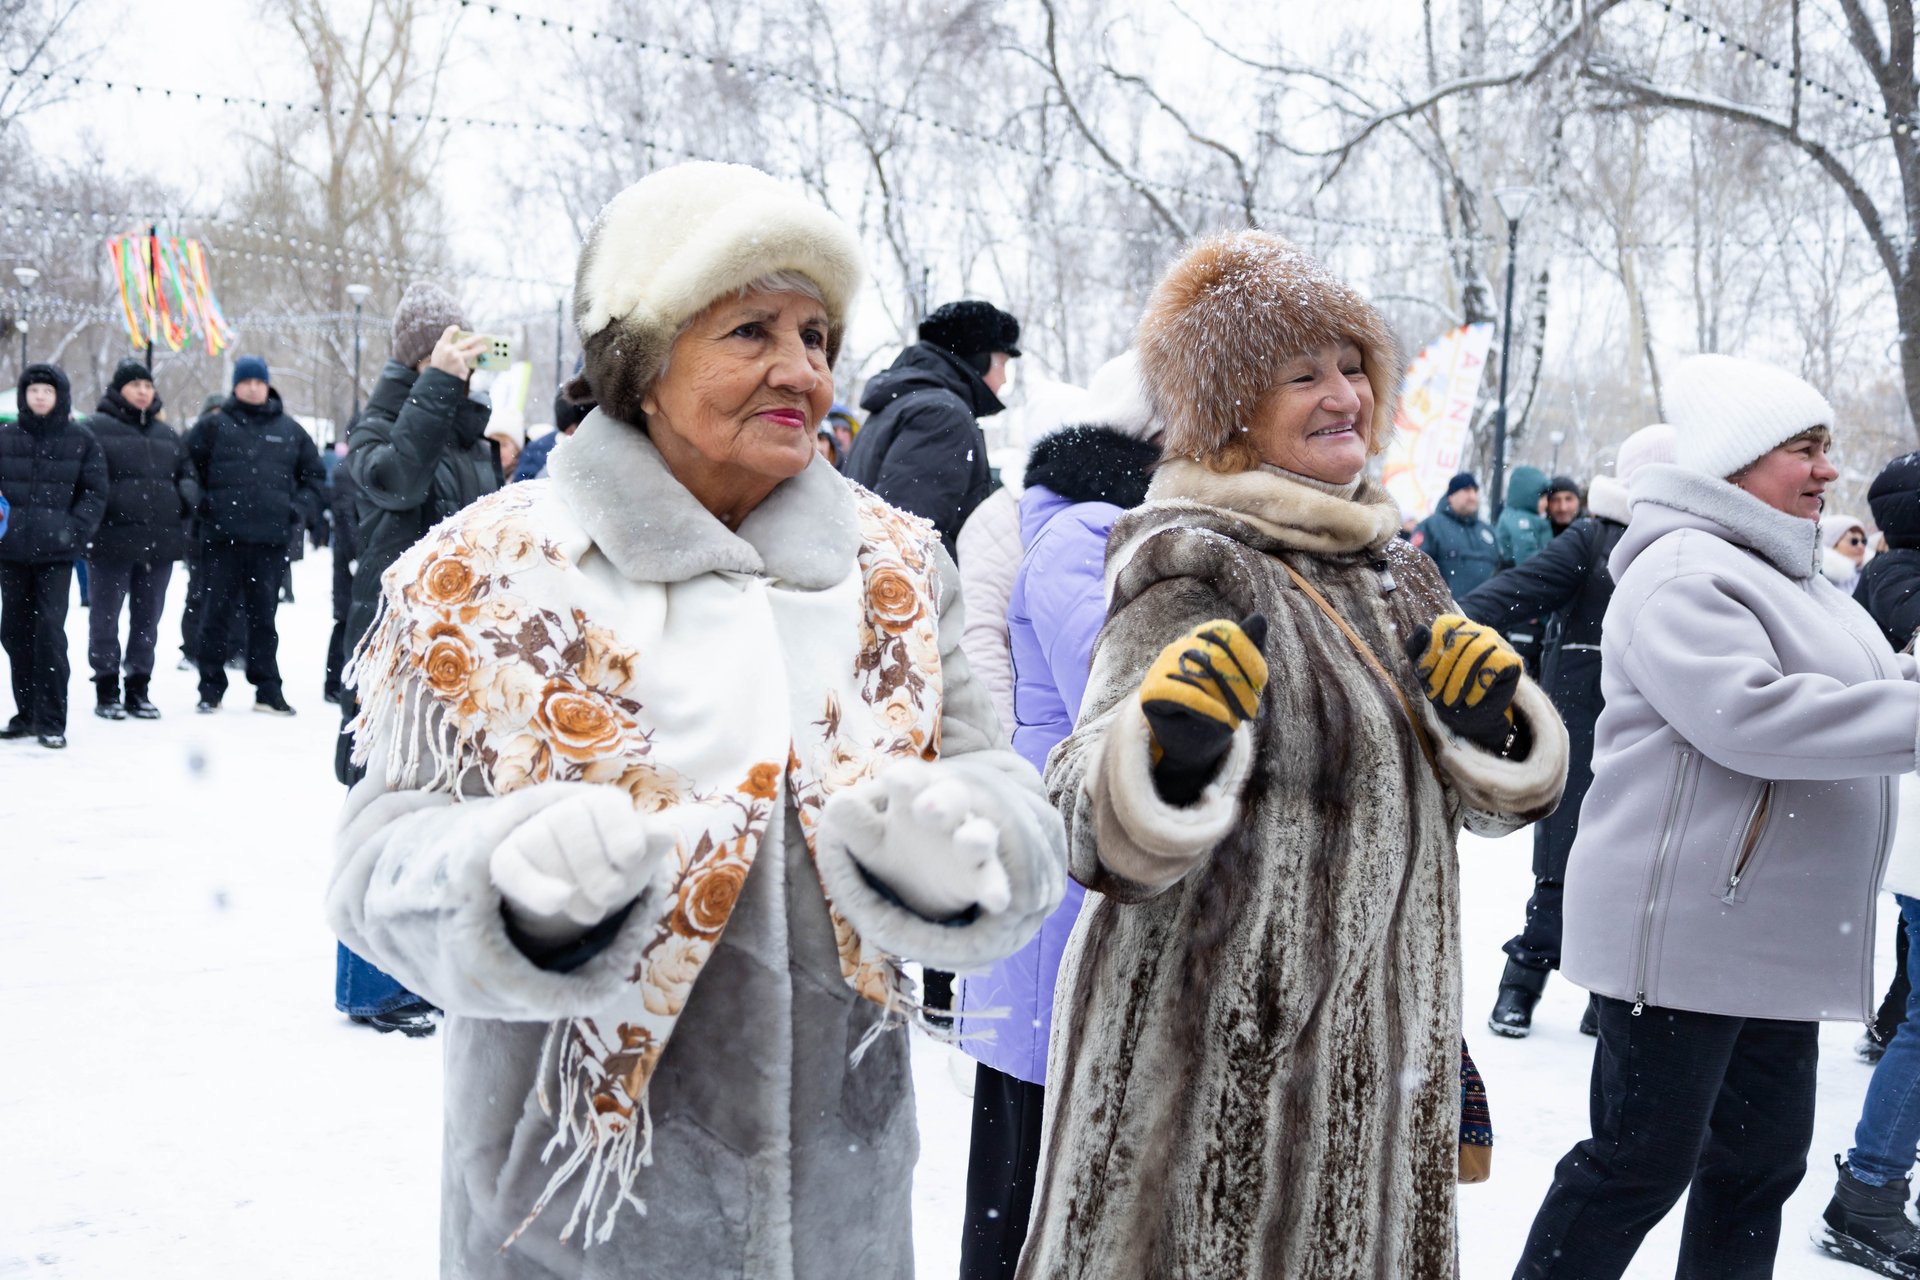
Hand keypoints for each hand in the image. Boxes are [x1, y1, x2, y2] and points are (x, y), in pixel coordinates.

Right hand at [428, 325, 488, 378]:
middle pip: (465, 341)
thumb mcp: (438, 353)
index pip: (448, 332)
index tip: (457, 328)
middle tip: (481, 336)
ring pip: (471, 352)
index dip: (453, 329)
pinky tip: (466, 368)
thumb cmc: (438, 365)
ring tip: (484, 348)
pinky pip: (467, 364)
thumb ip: (447, 346)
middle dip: (475, 338)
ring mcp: (456, 358)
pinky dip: (467, 366)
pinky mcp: (461, 366)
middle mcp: (450, 350)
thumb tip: (459, 341)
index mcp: (442, 345)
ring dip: (479, 349)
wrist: (437, 379)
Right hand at [490, 788, 668, 939]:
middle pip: (569, 822)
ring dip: (571, 885)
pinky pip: (510, 865)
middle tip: (611, 896)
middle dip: (595, 867)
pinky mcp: (506, 858)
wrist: (575, 889)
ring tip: (593, 912)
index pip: (604, 804)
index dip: (620, 833)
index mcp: (601, 803)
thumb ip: (652, 842)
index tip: (630, 861)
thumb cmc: (613, 866)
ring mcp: (530, 831)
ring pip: (539, 842)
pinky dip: (535, 886)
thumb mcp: (638, 857)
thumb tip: (663, 834)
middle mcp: (562, 808)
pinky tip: (558, 903)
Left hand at [822, 760, 1009, 920]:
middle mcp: (946, 813)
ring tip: (970, 841)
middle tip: (927, 810)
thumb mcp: (870, 838)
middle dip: (941, 801)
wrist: (932, 877)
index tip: (895, 781)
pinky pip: (992, 879)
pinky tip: (996, 899)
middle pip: (950, 798)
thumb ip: (855, 823)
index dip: (905, 779)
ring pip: (977, 834)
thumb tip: (837, 803)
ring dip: (975, 836)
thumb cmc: (897, 845)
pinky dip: (995, 888)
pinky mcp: (982, 876)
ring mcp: (967, 844)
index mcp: (912, 797)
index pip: (910, 779)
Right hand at [1138, 614, 1268, 770]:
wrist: (1191, 746)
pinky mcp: (1151, 691)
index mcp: (1196, 639)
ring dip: (1227, 699)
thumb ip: (1249, 651)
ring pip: (1201, 675)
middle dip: (1239, 682)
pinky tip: (1224, 719)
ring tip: (1240, 718)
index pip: (1222, 632)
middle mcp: (1176, 649)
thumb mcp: (1239, 680)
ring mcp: (1160, 668)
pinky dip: (1209, 708)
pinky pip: (1186, 694)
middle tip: (1253, 709)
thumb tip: (1260, 618)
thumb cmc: (1217, 709)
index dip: (1245, 654)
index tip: (1261, 681)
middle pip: (1213, 654)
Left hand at [1404, 613, 1520, 750]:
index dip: (1431, 649)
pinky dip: (1480, 686)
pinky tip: (1470, 700)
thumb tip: (1420, 627)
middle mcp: (1479, 630)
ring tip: (1450, 701)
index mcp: (1458, 626)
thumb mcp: (1425, 670)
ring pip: (1477, 651)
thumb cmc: (1446, 687)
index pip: (1445, 625)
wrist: (1471, 715)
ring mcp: (1498, 643)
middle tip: (1434, 695)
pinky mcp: (1512, 660)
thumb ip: (1417, 648)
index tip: (1421, 674)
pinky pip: (1496, 664)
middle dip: (1443, 669)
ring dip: (1459, 680)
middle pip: (1459, 639)